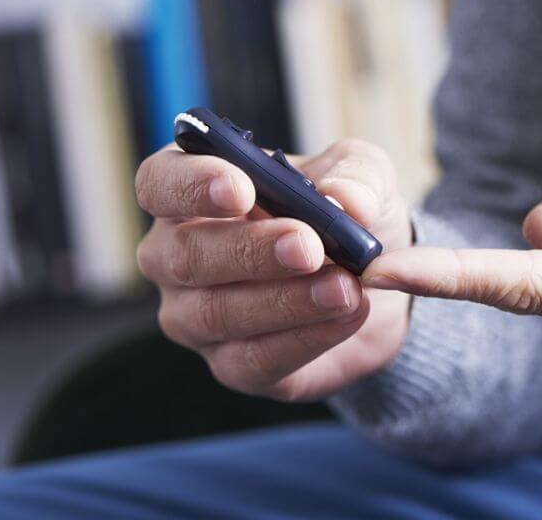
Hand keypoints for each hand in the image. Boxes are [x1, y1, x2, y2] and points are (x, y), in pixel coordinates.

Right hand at [136, 140, 410, 400]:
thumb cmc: (351, 211)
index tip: (241, 189)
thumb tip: (343, 200)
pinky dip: (307, 337)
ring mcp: (196, 317)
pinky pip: (254, 360)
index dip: (192, 185)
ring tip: (345, 287)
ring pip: (216, 314)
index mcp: (194, 191)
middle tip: (309, 246)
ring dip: (285, 301)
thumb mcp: (367, 174)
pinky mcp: (234, 366)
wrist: (381, 281)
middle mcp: (178, 256)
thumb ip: (358, 177)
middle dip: (249, 250)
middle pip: (184, 255)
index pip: (160, 183)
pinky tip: (349, 314)